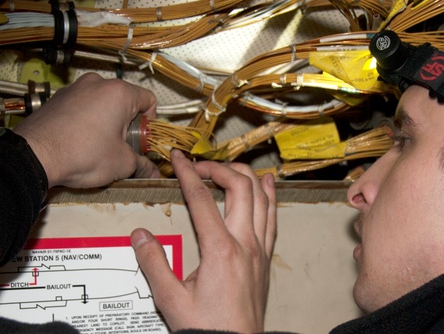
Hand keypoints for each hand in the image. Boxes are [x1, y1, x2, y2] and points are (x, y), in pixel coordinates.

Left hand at [13, 72, 158, 187]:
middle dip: (127, 123)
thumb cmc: (84, 155)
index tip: (142, 139)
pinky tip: (79, 140)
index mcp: (119, 93)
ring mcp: (75, 88)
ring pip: (102, 103)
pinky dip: (86, 120)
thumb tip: (152, 172)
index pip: (149, 100)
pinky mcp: (57, 98)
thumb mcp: (121, 164)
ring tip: (98, 145)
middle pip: (124, 101)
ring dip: (106, 121)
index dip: (150, 122)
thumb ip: (141, 165)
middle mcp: (98, 83)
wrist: (35, 156)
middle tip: (122, 146)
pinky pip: (82, 106)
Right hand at [131, 149, 276, 331]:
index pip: (202, 198)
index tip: (177, 158)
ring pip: (261, 198)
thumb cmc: (207, 328)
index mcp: (220, 250)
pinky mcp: (265, 257)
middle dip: (218, 168)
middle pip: (239, 187)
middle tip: (198, 166)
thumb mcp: (170, 299)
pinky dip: (269, 196)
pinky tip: (267, 184)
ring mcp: (259, 249)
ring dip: (245, 176)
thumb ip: (153, 264)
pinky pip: (272, 218)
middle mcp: (245, 243)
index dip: (188, 173)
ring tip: (227, 166)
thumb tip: (140, 235)